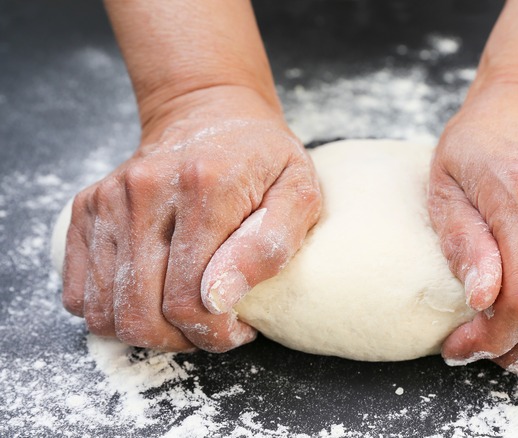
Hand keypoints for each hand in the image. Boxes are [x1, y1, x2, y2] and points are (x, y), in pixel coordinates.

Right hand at [61, 86, 320, 351]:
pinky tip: (152, 293)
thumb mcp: (298, 193)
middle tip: (211, 325)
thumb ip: (270, 245)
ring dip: (145, 330)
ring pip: (103, 312)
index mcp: (203, 188)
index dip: (213, 333)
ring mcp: (107, 201)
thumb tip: (221, 297)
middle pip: (138, 314)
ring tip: (183, 312)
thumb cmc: (263, 159)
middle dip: (179, 339)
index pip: (187, 300)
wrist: (210, 112)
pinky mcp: (85, 210)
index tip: (238, 327)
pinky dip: (112, 310)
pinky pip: (78, 294)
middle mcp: (144, 192)